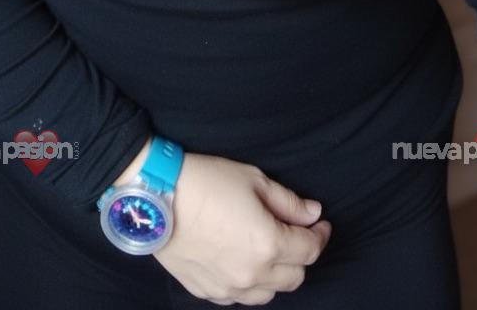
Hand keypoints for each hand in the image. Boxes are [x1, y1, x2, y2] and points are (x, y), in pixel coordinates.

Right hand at [154, 151, 331, 304]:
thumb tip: (312, 213)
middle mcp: (252, 274)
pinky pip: (239, 298)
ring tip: (269, 250)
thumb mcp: (253, 180)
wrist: (157, 197)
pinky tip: (242, 261)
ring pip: (268, 294)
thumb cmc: (206, 182)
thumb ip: (288, 201)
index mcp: (268, 245)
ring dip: (276, 274)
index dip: (320, 235)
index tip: (319, 224)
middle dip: (301, 256)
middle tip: (296, 234)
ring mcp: (228, 288)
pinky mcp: (206, 292)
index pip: (309, 250)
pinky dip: (249, 283)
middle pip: (294, 277)